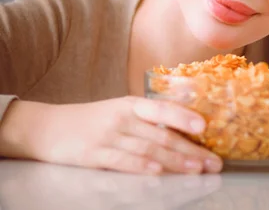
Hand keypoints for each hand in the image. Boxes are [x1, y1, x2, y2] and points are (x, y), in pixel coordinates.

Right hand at [5, 97, 222, 173]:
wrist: (46, 127)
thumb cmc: (91, 121)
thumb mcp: (120, 112)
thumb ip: (147, 119)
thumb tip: (183, 128)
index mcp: (132, 105)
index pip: (163, 109)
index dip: (184, 117)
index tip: (205, 127)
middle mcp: (123, 118)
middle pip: (162, 135)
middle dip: (191, 150)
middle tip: (212, 162)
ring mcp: (108, 136)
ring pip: (148, 149)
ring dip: (174, 161)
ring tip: (196, 170)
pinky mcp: (93, 154)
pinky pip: (121, 161)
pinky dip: (140, 166)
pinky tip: (157, 171)